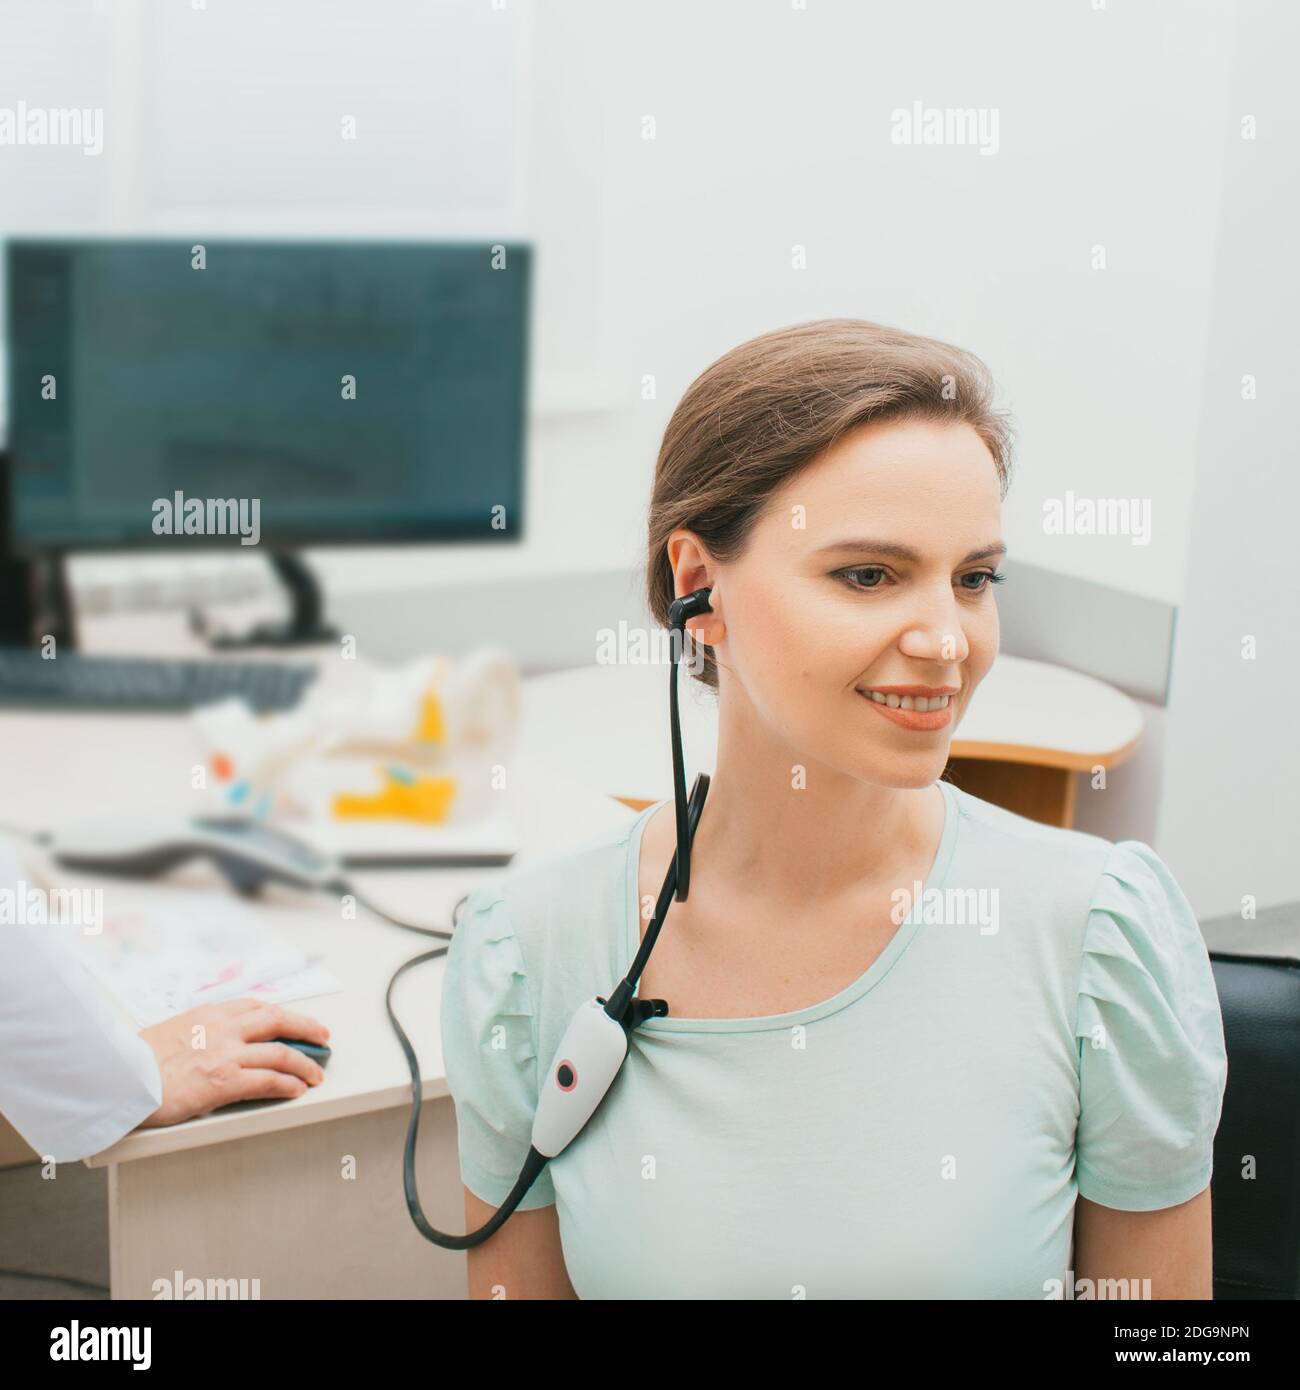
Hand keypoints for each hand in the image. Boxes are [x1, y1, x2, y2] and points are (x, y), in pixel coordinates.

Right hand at [138, 999, 330, 1127]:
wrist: (117, 1079)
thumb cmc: (134, 1062)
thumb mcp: (169, 1032)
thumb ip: (196, 1032)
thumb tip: (208, 1043)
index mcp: (208, 1014)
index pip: (255, 1006)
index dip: (280, 1013)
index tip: (293, 1019)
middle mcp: (222, 1028)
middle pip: (277, 1020)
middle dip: (306, 1027)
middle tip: (322, 1036)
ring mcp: (226, 1053)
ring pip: (281, 1052)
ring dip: (305, 1063)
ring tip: (316, 1073)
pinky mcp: (225, 1081)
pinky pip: (269, 1080)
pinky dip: (289, 1084)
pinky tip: (298, 1089)